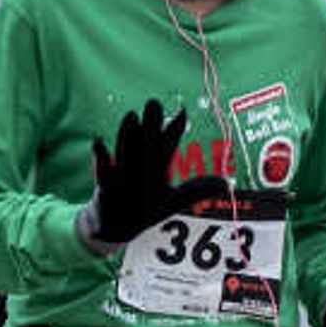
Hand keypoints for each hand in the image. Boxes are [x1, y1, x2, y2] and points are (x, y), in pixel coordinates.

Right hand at [81, 97, 197, 247]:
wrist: (116, 224)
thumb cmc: (146, 208)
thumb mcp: (174, 201)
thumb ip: (197, 190)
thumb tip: (226, 183)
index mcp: (156, 164)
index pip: (167, 144)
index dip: (175, 129)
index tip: (182, 112)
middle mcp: (139, 164)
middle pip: (146, 142)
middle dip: (150, 124)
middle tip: (154, 102)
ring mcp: (122, 173)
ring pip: (126, 150)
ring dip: (128, 134)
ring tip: (131, 115)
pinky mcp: (107, 186)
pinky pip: (103, 170)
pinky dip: (101, 157)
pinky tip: (98, 141)